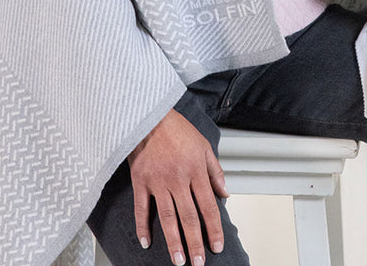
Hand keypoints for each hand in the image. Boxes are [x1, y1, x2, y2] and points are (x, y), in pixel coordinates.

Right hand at [127, 108, 228, 264]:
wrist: (151, 116)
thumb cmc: (178, 129)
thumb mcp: (204, 146)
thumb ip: (215, 172)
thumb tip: (225, 194)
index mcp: (196, 171)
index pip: (208, 206)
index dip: (214, 228)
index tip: (217, 246)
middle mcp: (178, 179)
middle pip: (189, 217)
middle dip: (195, 243)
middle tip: (198, 263)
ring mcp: (158, 182)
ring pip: (167, 218)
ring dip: (174, 242)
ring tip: (178, 260)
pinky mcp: (140, 181)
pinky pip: (141, 209)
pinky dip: (143, 227)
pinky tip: (147, 243)